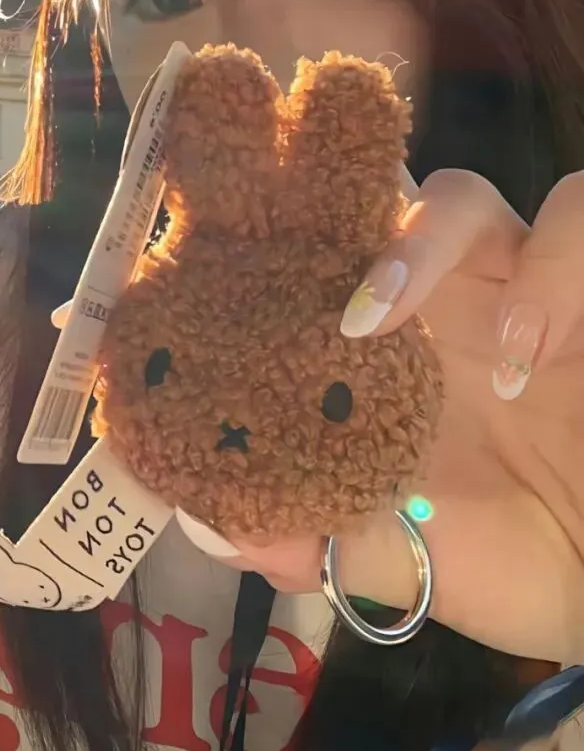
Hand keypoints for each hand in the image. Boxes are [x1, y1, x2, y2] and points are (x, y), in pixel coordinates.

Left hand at [229, 167, 583, 663]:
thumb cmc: (501, 556)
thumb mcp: (389, 557)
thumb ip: (306, 539)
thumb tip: (206, 525)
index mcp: (368, 342)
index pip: (302, 255)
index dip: (254, 241)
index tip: (205, 261)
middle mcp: (431, 295)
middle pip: (366, 194)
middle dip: (321, 196)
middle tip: (285, 263)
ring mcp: (512, 279)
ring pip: (462, 193)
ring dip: (422, 240)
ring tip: (381, 320)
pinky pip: (582, 219)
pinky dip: (553, 271)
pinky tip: (534, 351)